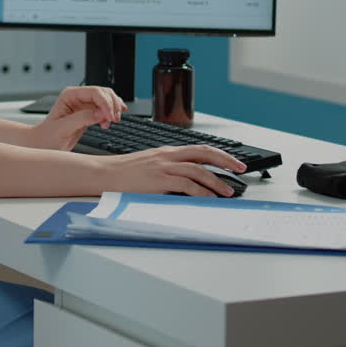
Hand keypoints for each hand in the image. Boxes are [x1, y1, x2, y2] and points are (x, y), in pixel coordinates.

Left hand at [26, 86, 125, 150]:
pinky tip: (108, 123)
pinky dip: (109, 115)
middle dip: (112, 105)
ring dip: (112, 110)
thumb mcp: (63, 128)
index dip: (106, 103)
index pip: (94, 92)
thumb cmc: (47, 137)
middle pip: (103, 93)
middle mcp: (77, 97)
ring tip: (111, 122)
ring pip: (106, 100)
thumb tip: (100, 113)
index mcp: (69, 95)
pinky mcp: (88, 115)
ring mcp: (83, 105)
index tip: (110, 116)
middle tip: (115, 120)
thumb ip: (82, 118)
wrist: (42, 145)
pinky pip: (104, 110)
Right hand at [102, 145, 248, 196]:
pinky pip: (187, 184)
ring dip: (216, 181)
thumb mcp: (150, 167)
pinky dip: (201, 191)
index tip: (233, 162)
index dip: (219, 154)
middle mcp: (168, 155)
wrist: (104, 173)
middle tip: (241, 169)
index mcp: (167, 152)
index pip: (199, 149)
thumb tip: (188, 182)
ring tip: (228, 190)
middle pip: (204, 153)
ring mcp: (164, 166)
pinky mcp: (159, 179)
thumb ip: (168, 171)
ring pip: (198, 169)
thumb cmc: (124, 173)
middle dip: (225, 160)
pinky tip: (209, 197)